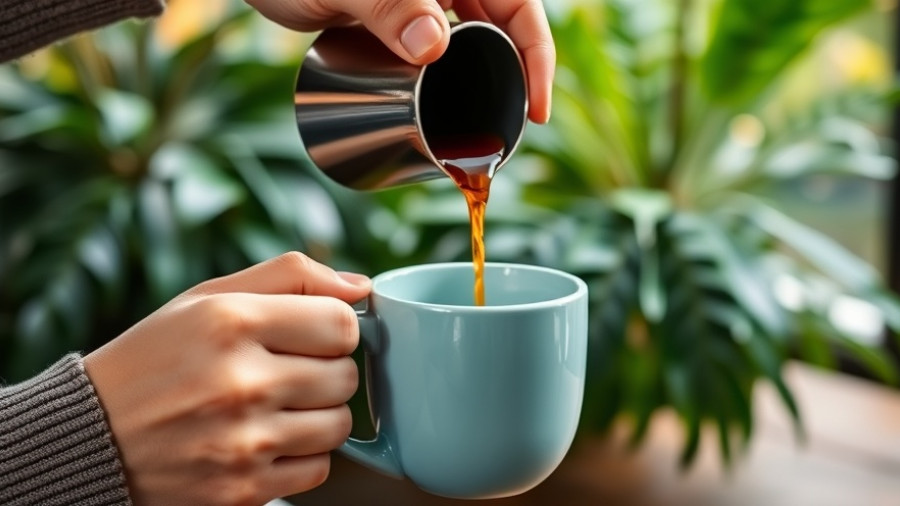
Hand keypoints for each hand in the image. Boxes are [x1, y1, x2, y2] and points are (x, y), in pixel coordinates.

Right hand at [84, 252, 370, 505]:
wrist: (91, 436)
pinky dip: (301, 455)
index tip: (312, 335)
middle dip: (326, 371)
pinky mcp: (242, 489)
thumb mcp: (207, 297)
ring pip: (339, 424)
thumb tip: (359, 288)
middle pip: (345, 375)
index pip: (341, 324)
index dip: (334, 329)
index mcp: (231, 322)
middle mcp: (239, 382)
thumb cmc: (156, 358)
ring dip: (318, 415)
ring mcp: (242, 441)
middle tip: (287, 372)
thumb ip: (289, 277)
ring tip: (276, 407)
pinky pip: (318, 469)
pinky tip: (265, 440)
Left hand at [244, 0, 554, 123]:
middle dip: (514, 80)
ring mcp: (422, 2)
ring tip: (480, 132)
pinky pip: (438, 54)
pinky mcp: (399, 22)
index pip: (519, 8)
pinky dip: (447, 84)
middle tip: (510, 133)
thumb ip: (390, 6)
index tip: (536, 111)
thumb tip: (434, 45)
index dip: (538, 58)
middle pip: (502, 32)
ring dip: (481, 86)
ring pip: (471, 46)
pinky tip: (444, 112)